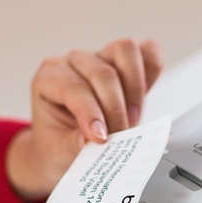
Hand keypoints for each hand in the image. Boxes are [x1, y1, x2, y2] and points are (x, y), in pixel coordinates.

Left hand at [6, 38, 163, 201]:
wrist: (64, 146)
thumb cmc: (57, 144)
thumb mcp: (57, 151)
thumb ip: (71, 144)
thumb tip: (89, 141)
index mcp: (50, 77)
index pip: (73, 88)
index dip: (90, 113)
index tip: (101, 138)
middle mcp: (75, 62)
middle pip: (103, 73)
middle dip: (115, 110)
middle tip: (120, 137)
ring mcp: (101, 57)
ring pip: (125, 52)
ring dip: (134, 89)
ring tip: (132, 120)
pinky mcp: (126, 63)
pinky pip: (147, 53)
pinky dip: (151, 70)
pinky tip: (148, 93)